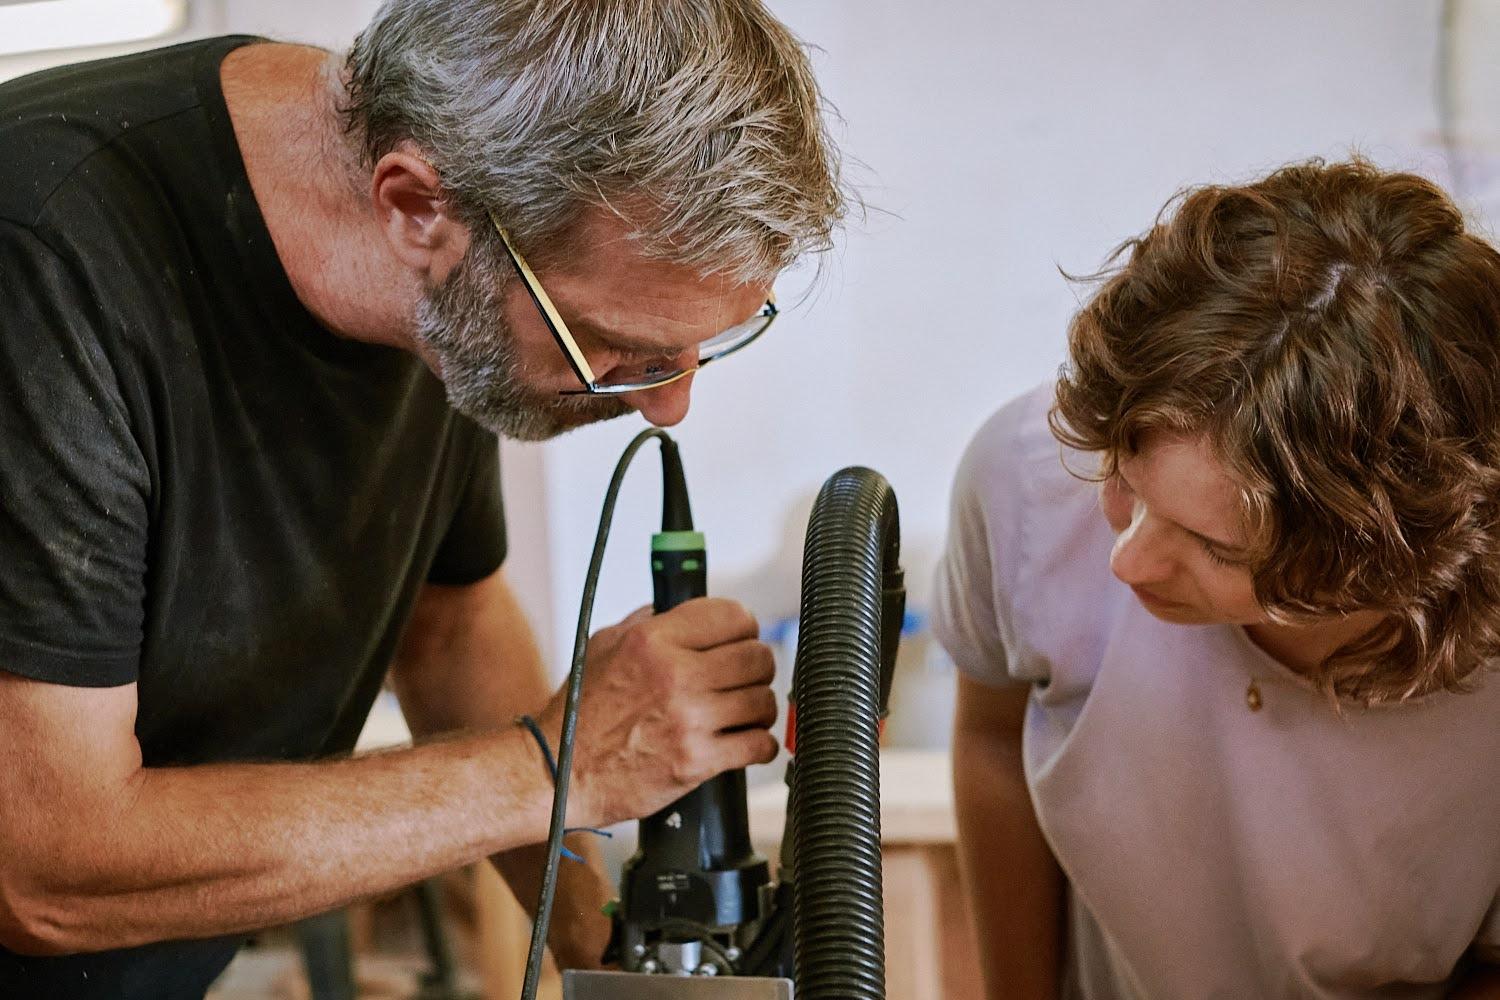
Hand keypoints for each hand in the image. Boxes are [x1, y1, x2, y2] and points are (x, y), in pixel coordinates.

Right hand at [538, 598, 777, 827]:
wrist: (559, 774)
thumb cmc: (578, 712)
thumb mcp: (604, 646)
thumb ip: (649, 622)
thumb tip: (685, 611)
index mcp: (653, 640)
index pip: (733, 615)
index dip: (743, 626)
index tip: (741, 638)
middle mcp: (675, 675)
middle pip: (757, 657)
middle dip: (757, 666)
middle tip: (746, 676)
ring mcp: (689, 720)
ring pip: (763, 700)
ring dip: (758, 706)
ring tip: (744, 711)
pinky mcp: (697, 762)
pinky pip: (759, 744)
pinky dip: (759, 744)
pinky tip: (745, 741)